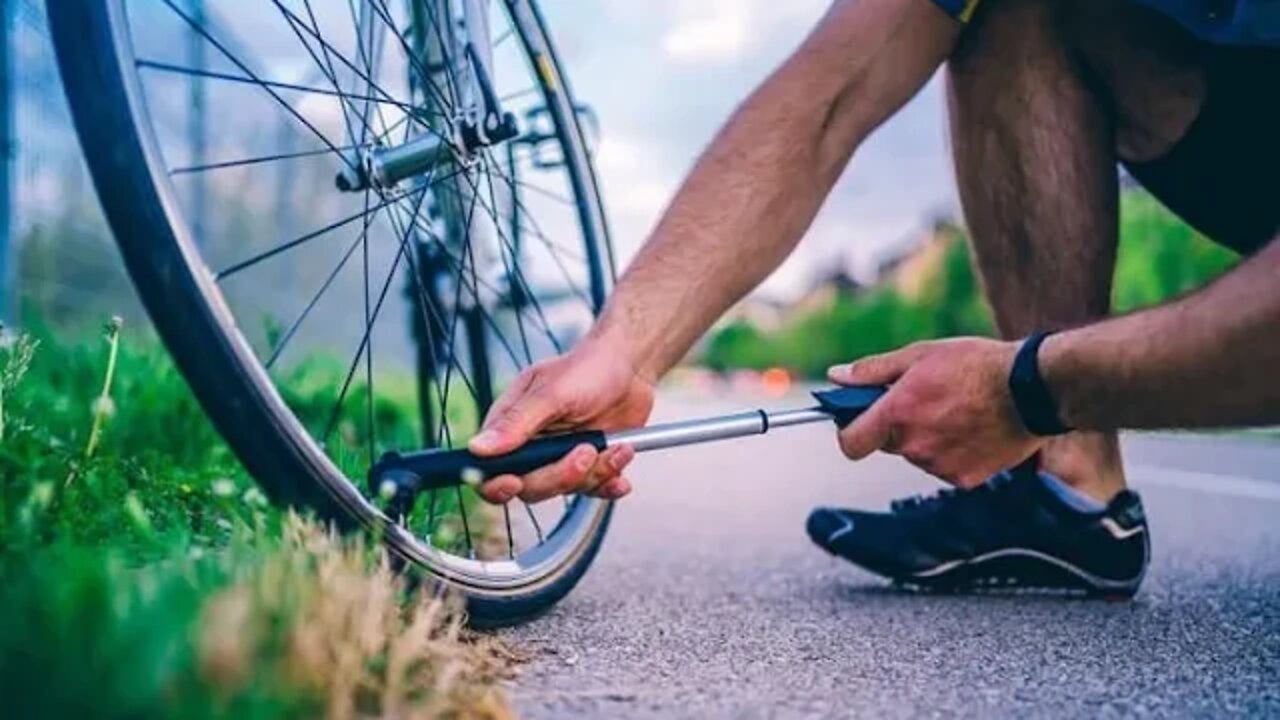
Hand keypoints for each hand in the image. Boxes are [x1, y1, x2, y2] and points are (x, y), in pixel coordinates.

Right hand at [468, 339, 654, 503]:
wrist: (629, 367)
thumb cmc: (586, 368)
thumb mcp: (551, 392)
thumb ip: (516, 422)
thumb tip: (478, 448)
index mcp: (510, 426)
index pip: (487, 468)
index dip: (495, 484)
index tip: (513, 482)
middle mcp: (532, 446)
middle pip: (531, 487)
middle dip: (561, 475)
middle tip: (587, 451)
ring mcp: (560, 458)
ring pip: (567, 489)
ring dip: (596, 473)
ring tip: (617, 446)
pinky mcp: (587, 466)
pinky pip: (593, 489)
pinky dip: (610, 482)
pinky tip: (621, 460)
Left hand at [828, 338, 1043, 487]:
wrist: (1032, 389)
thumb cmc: (976, 365)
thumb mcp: (919, 355)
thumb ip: (873, 370)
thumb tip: (837, 376)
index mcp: (897, 414)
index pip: (851, 442)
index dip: (849, 431)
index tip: (858, 419)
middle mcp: (914, 445)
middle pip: (888, 444)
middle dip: (897, 426)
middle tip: (924, 400)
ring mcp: (939, 466)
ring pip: (918, 455)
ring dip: (927, 438)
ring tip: (957, 410)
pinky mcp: (963, 480)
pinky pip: (945, 467)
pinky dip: (953, 452)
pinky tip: (973, 429)